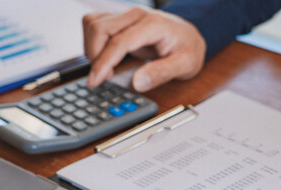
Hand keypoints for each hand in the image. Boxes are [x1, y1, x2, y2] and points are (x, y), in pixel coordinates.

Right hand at [82, 7, 205, 91]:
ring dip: (91, 48)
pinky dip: (92, 41)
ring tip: (105, 67)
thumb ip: (161, 74)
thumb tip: (137, 83)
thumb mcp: (185, 66)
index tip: (95, 80)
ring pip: (92, 23)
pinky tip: (104, 57)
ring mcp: (127, 14)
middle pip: (99, 28)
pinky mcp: (119, 18)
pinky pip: (94, 24)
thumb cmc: (188, 49)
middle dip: (95, 55)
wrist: (189, 37)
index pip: (119, 41)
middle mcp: (137, 15)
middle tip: (103, 77)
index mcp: (154, 24)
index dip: (103, 62)